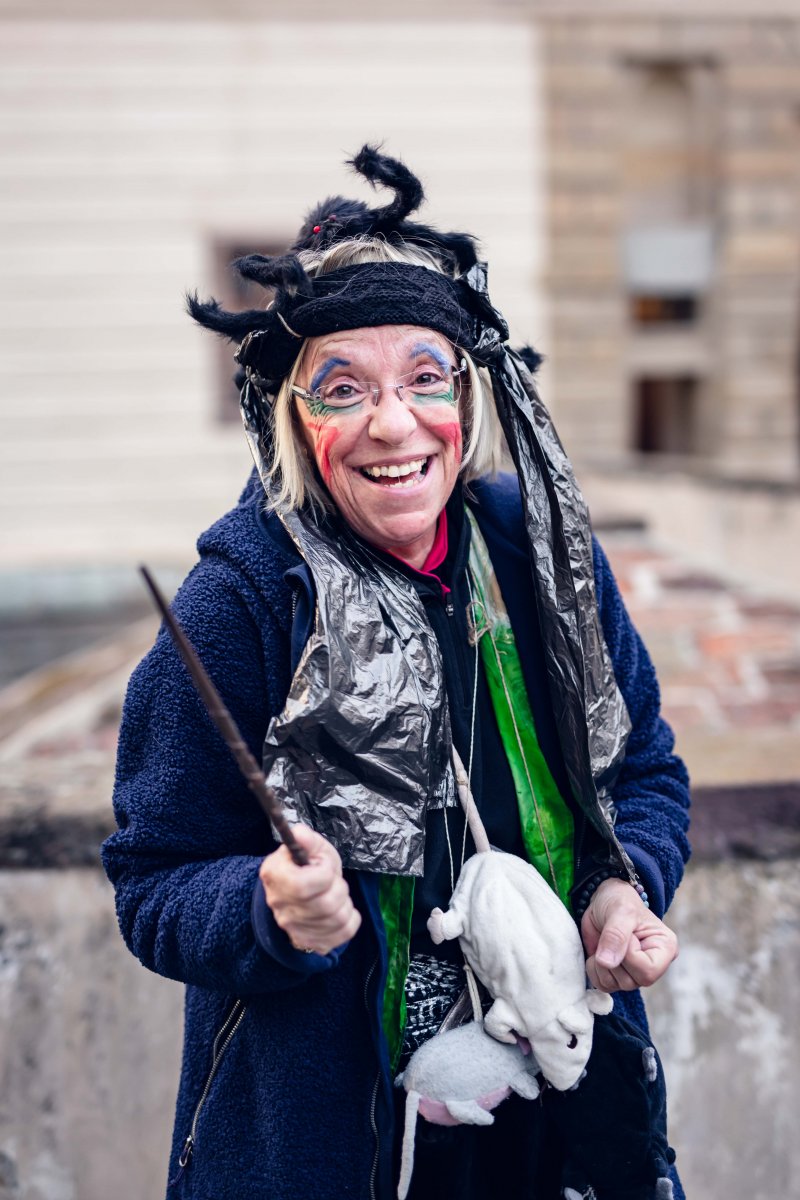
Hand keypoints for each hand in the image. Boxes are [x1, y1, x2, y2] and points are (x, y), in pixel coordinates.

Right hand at [259, 825, 361, 954]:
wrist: (298, 893)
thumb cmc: (307, 865)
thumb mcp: (310, 847)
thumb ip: (306, 839)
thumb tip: (300, 833)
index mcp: (274, 876)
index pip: (303, 886)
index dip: (324, 874)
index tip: (324, 866)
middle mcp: (279, 906)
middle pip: (326, 905)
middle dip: (339, 888)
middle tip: (333, 882)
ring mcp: (293, 929)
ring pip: (338, 919)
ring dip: (345, 903)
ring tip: (336, 895)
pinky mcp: (309, 942)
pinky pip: (345, 933)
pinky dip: (351, 919)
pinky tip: (340, 910)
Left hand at [581, 877, 677, 992]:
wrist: (603, 901)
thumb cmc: (620, 901)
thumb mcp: (621, 910)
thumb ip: (616, 935)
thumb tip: (607, 962)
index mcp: (665, 948)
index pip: (648, 971)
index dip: (629, 956)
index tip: (625, 935)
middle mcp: (653, 965)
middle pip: (631, 982)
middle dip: (613, 960)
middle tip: (611, 937)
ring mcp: (634, 973)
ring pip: (615, 985)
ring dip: (601, 965)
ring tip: (605, 943)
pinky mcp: (617, 976)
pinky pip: (602, 985)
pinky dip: (594, 970)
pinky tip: (598, 953)